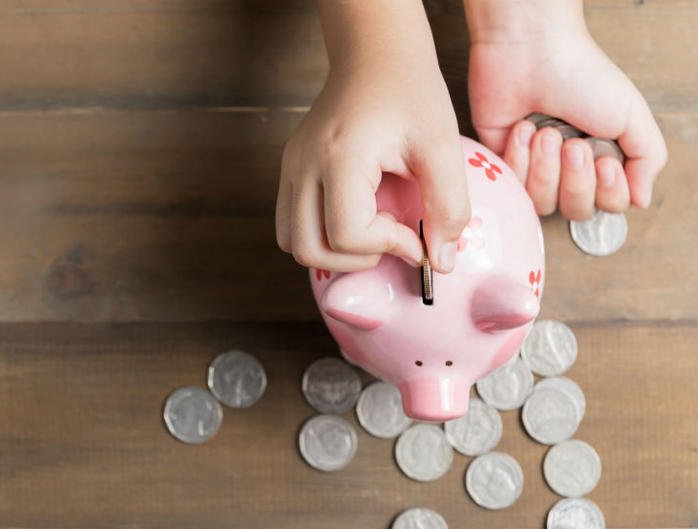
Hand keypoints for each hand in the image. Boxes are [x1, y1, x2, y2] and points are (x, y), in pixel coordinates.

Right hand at [276, 0, 470, 273]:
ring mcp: (290, 168)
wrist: (374, 53)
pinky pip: (291, 225)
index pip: (347, 235)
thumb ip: (449, 206)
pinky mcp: (290, 170)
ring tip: (371, 232)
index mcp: (340, 157)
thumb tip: (440, 262)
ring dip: (334, 253)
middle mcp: (303, 166)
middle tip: (391, 238)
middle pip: (310, 251)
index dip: (388, 246)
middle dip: (357, 259)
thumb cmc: (410, 91)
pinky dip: (321, 236)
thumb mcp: (442, 144)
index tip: (417, 234)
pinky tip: (355, 218)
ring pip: (293, 244)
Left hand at [464, 0, 667, 219]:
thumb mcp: (631, 115)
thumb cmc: (581, 76)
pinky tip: (522, 128)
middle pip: (575, 210)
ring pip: (542, 203)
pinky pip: (511, 188)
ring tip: (545, 132)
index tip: (603, 162)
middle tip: (572, 145)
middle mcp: (568, 169)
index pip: (609, 204)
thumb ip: (647, 159)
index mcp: (601, 159)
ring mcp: (534, 168)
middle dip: (575, 180)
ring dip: (545, 168)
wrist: (531, 52)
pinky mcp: (502, 164)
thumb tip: (642, 200)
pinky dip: (519, 157)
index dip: (607, 191)